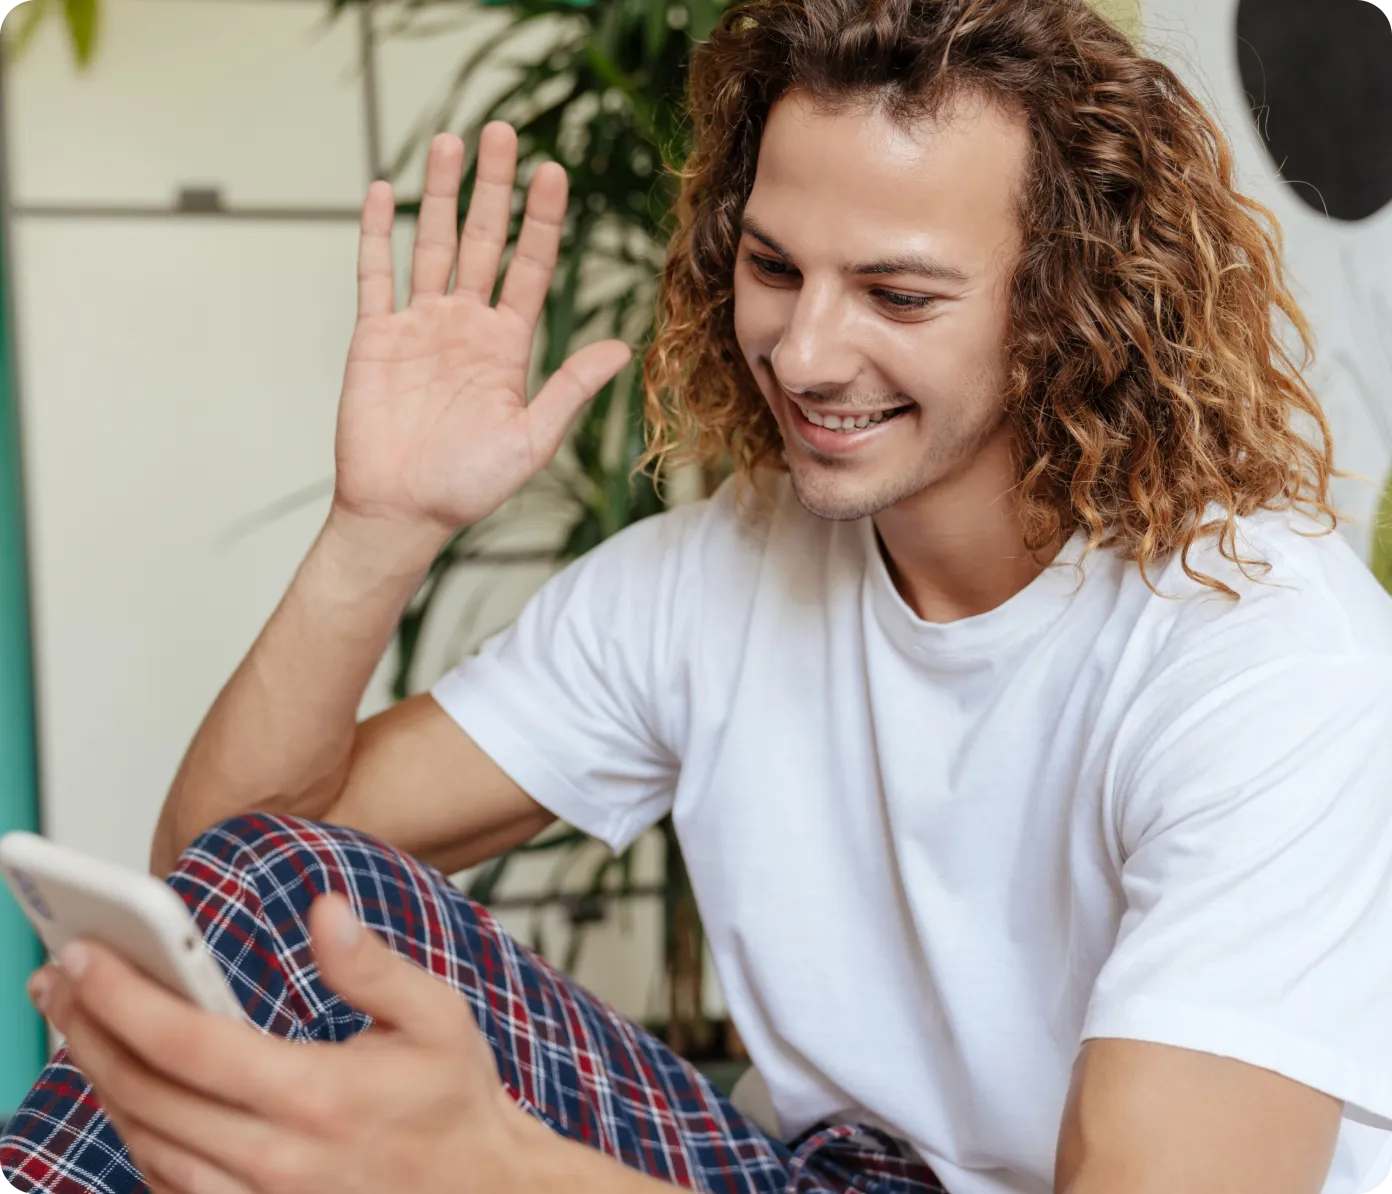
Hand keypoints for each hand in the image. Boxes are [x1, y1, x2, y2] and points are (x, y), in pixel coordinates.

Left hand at [28, 894, 552, 1193]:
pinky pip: (165, 1184)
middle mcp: (274, 1160)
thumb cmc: (455, 1101)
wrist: (484, 1193)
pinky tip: (124, 1090)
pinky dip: (133, 1131)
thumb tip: (323, 909)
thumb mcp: (437, 1016)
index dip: (124, 998)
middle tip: (58, 975)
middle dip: (87, 1028)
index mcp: (315, 1097)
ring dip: (99, 1079)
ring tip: (74, 1021)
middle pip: (145, 1094)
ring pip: (143, 1143)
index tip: (85, 953)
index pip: (188, 1045)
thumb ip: (373, 965)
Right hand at [332, 123, 631, 538]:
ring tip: (451, 142)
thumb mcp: (532, 440)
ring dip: (441, 194)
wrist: (402, 512)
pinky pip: (374, 275)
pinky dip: (376, 233)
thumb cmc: (467, 486)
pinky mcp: (374, 337)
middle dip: (494, 187)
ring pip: (432, 244)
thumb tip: (623, 348)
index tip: (554, 171)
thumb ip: (570, 389)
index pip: (530, 267)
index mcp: (507, 345)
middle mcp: (466, 325)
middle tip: (503, 131)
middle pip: (483, 240)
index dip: (542, 220)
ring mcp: (419, 326)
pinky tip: (382, 191)